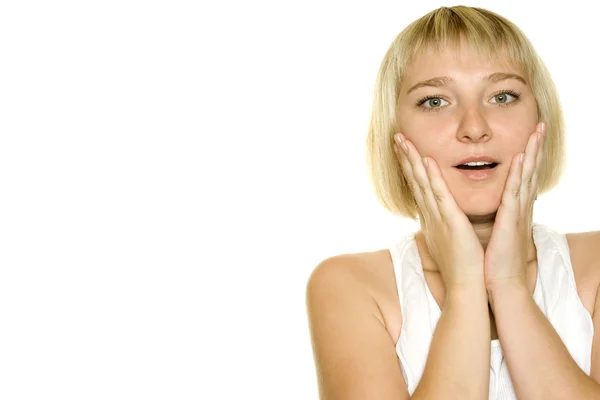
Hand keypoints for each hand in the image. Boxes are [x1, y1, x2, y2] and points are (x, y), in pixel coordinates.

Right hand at [393, 133, 484, 290]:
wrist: (465, 286)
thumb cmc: (460, 266)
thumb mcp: (448, 240)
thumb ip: (443, 225)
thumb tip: (438, 220)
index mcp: (431, 218)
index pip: (418, 187)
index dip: (409, 167)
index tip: (403, 149)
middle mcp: (430, 215)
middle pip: (415, 181)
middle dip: (405, 158)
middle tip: (397, 137)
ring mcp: (438, 217)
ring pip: (422, 183)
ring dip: (412, 161)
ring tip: (404, 141)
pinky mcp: (451, 222)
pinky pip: (440, 195)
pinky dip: (433, 177)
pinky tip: (427, 161)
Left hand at [484, 122, 545, 295]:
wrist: (500, 283)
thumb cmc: (496, 261)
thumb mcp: (499, 233)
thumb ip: (499, 218)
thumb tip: (496, 211)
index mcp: (516, 210)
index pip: (524, 178)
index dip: (529, 157)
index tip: (532, 137)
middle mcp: (521, 208)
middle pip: (530, 172)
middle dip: (536, 147)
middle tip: (540, 125)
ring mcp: (517, 213)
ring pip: (526, 176)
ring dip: (532, 153)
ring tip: (536, 131)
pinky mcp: (510, 220)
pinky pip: (514, 192)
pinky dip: (518, 174)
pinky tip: (521, 157)